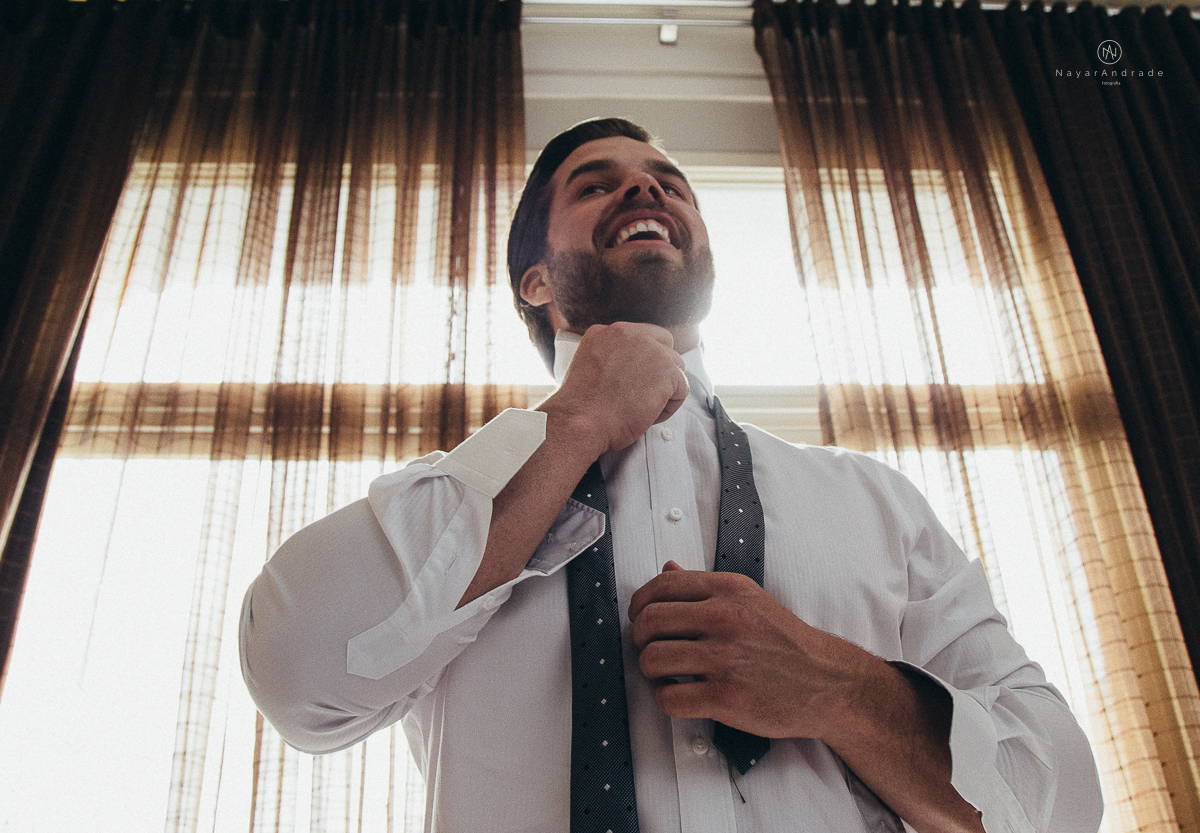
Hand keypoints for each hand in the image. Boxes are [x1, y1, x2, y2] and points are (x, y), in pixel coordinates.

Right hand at [539, 323, 689, 456]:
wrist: (580, 422)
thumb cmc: (582, 410)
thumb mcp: (590, 371)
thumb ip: (611, 360)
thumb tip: (633, 370)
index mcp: (606, 332)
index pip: (643, 337)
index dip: (646, 361)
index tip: (635, 383)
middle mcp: (628, 333)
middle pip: (665, 346)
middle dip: (661, 372)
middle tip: (643, 397)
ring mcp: (650, 348)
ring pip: (675, 369)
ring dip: (664, 391)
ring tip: (640, 410)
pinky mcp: (666, 369)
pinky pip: (682, 389)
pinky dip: (668, 408)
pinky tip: (647, 416)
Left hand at [628, 561, 867, 740]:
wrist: (826, 683)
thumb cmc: (787, 643)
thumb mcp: (749, 599)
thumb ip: (705, 586)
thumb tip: (668, 568)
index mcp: (728, 590)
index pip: (662, 585)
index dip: (640, 603)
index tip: (639, 616)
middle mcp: (724, 619)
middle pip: (649, 622)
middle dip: (640, 638)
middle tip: (649, 648)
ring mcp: (724, 659)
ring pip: (652, 660)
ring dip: (650, 671)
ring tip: (665, 674)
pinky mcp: (725, 698)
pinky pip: (668, 699)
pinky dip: (665, 699)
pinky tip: (678, 695)